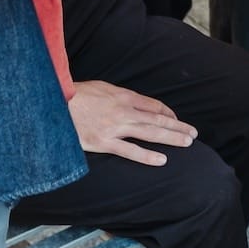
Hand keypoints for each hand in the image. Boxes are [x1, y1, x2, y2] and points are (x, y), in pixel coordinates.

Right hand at [68, 79, 196, 165]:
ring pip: (150, 133)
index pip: (153, 105)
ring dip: (171, 138)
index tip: (176, 120)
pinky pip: (130, 151)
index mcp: (123, 96)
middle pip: (157, 119)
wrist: (54, 103)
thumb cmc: (76, 94)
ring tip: (187, 143)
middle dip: (178, 126)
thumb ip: (119, 96)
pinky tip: (162, 160)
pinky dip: (147, 155)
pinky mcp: (103, 142)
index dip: (168, 113)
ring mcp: (115, 127)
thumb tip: (133, 103)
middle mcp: (124, 111)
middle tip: (194, 133)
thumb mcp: (102, 87)